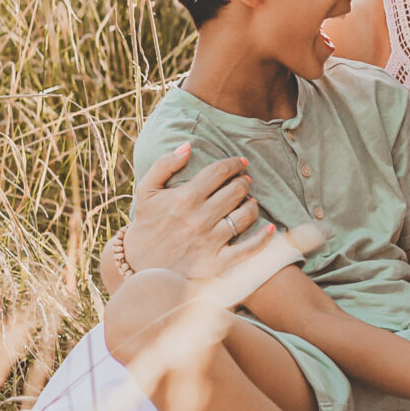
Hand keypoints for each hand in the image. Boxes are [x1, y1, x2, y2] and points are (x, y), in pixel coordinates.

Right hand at [125, 146, 272, 277]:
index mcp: (185, 198)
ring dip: (252, 204)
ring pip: (245, 215)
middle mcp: (199, 218)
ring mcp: (209, 241)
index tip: (241, 162)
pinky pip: (247, 249)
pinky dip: (263, 238)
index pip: (219, 172)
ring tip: (249, 201)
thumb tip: (188, 146)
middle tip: (244, 182)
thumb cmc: (146, 223)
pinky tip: (271, 228)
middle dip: (244, 182)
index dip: (234, 163)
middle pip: (236, 191)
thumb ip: (164, 164)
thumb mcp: (146, 190)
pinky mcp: (216, 262)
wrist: (138, 264)